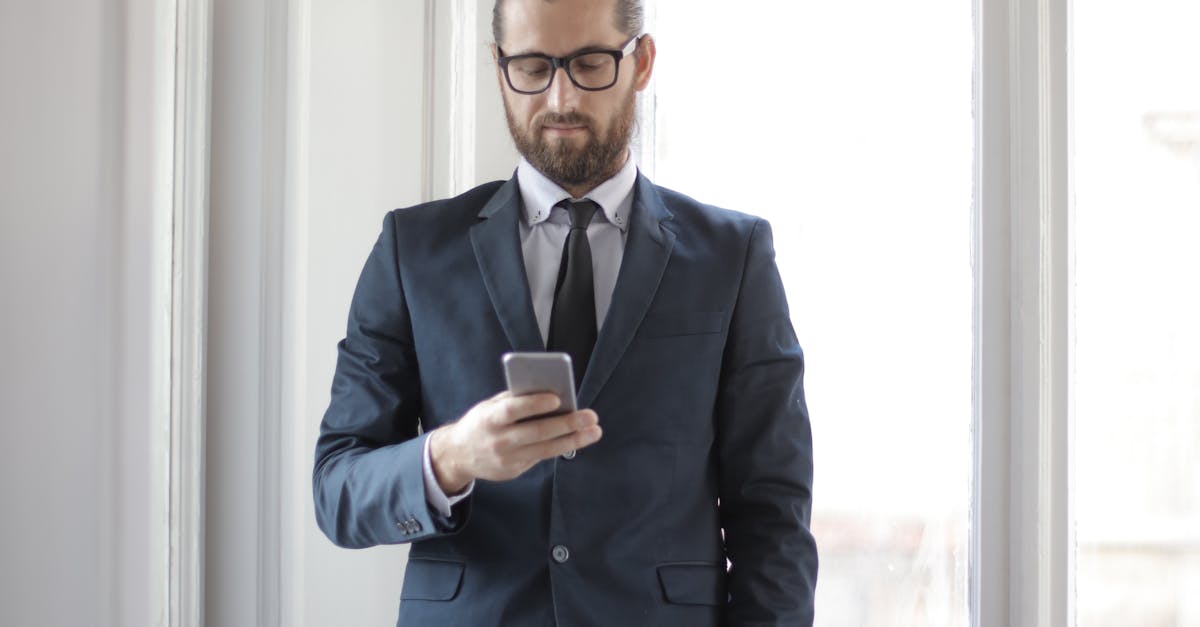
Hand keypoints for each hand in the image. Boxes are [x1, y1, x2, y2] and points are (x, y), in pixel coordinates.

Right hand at [428, 391, 601, 493]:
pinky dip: (559, 447)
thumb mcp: (489, 407)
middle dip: (567, 424)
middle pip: (537, 432)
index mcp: (489, 419)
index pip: (513, 410)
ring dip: (573, 440)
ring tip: (593, 431)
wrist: (458, 454)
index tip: (558, 398)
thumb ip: (514, 400)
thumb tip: (550, 393)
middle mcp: (498, 440)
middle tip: (590, 417)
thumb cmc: (481, 422)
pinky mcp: (513, 471)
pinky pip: (540, 457)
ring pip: (545, 449)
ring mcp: (506, 459)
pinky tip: (576, 439)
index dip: (534, 404)